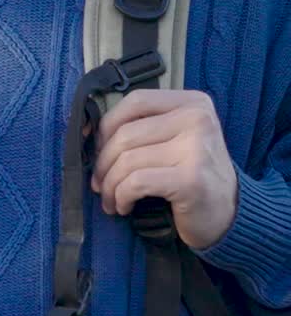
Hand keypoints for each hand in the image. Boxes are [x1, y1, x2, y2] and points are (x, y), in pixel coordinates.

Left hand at [90, 89, 237, 249]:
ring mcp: (196, 148)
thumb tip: (88, 131)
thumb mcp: (175, 139)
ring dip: (110, 185)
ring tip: (110, 199)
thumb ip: (143, 127)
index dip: (107, 125)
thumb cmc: (192, 175)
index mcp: (192, 103)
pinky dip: (121, 196)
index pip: (135, 101)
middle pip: (126, 133)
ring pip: (127, 161)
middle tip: (99, 184)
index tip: (96, 148)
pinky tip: (124, 207)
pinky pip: (136, 183)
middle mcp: (197, 119)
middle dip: (103, 163)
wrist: (228, 214)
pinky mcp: (190, 180)